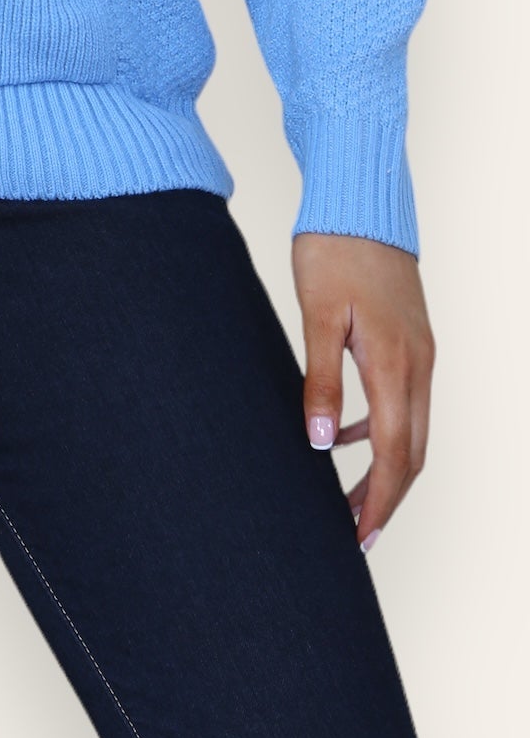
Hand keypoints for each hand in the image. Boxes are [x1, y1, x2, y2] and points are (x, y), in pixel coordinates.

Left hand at [292, 232, 434, 551]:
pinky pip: (404, 401)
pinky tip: (344, 434)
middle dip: (385, 499)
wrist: (361, 197)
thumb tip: (320, 443)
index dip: (377, 503)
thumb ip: (320, 379)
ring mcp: (419, 351)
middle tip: (353, 535)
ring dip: (385, 469)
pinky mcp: (410, 338)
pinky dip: (380, 430)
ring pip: (411, 430)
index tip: (357, 539)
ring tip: (345, 498)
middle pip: (411, 453)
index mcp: (394, 364)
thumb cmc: (335, 248)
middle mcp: (418, 364)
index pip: (393, 455)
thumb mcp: (317, 314)